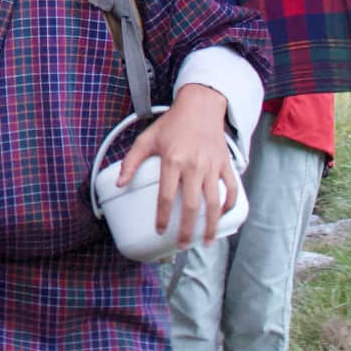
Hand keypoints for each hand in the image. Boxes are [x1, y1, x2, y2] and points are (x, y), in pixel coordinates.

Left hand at [117, 84, 237, 246]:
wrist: (200, 106)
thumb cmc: (172, 124)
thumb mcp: (146, 139)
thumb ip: (131, 161)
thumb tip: (119, 183)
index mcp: (172, 161)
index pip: (166, 196)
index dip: (163, 217)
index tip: (160, 231)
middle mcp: (194, 166)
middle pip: (191, 205)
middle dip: (187, 229)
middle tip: (181, 244)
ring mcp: (212, 166)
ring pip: (214, 202)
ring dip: (210, 225)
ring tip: (205, 241)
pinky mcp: (225, 164)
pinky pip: (231, 189)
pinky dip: (229, 205)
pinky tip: (223, 217)